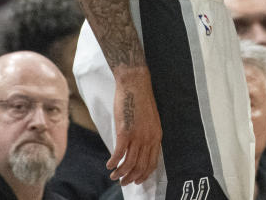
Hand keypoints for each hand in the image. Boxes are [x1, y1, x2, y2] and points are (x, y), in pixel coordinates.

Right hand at [108, 66, 161, 184]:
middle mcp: (148, 139)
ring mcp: (137, 136)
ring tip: (114, 176)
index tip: (137, 180)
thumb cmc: (140, 99)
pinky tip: (109, 165)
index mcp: (156, 136)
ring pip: (129, 163)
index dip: (144, 175)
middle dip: (131, 178)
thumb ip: (147, 134)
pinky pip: (119, 154)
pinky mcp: (124, 132)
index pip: (152, 163)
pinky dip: (113, 162)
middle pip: (141, 166)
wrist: (135, 84)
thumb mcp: (150, 119)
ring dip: (120, 173)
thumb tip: (140, 147)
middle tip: (123, 183)